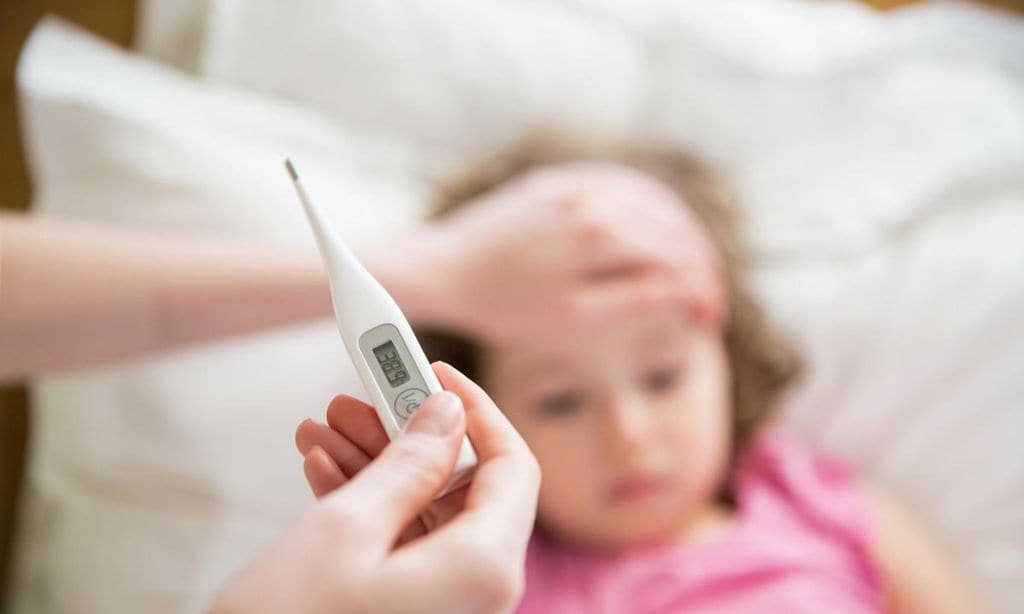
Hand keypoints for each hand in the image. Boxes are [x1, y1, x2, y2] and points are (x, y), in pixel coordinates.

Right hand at [210, 363, 540, 613]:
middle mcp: (477, 593)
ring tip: (321, 427)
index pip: (511, 465)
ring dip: (375, 466)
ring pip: (425, 514)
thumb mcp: (346, 528)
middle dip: (407, 435)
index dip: (475, 409)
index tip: (432, 371)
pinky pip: (403, 548)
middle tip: (358, 394)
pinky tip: (321, 471)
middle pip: (463, 487)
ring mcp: (443, 609)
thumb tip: (448, 414)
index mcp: (484, 569)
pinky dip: (365, 509)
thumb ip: (409, 462)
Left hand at [364, 162, 722, 343]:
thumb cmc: (505, 306)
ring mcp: (576, 183)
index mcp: (602, 235)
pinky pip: (621, 182)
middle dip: (701, 265)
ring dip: (682, 234)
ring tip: (692, 269)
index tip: (710, 321)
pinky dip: (650, 206)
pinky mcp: (558, 180)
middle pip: (674, 226)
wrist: (445, 270)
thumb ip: (635, 300)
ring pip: (653, 199)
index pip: (678, 258)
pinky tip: (657, 230)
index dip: (703, 291)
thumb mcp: (573, 319)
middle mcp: (595, 198)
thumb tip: (687, 292)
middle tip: (708, 300)